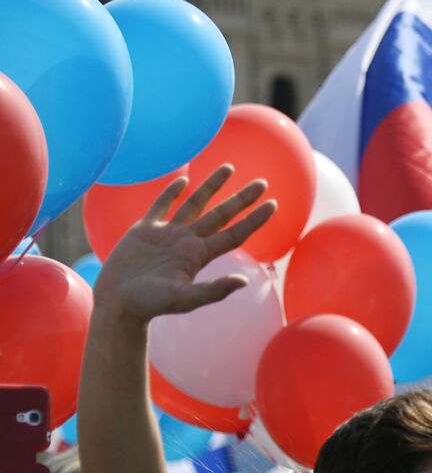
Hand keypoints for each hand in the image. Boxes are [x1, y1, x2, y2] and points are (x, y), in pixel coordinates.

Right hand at [93, 166, 274, 324]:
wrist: (118, 304)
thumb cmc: (150, 305)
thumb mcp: (184, 299)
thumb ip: (214, 291)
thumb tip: (245, 282)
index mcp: (199, 255)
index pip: (234, 233)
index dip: (254, 219)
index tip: (273, 204)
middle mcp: (187, 241)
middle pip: (221, 214)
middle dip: (242, 198)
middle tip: (263, 182)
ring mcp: (166, 234)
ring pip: (194, 204)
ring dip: (211, 186)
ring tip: (229, 168)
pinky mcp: (143, 230)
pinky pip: (160, 205)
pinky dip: (171, 192)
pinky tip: (183, 179)